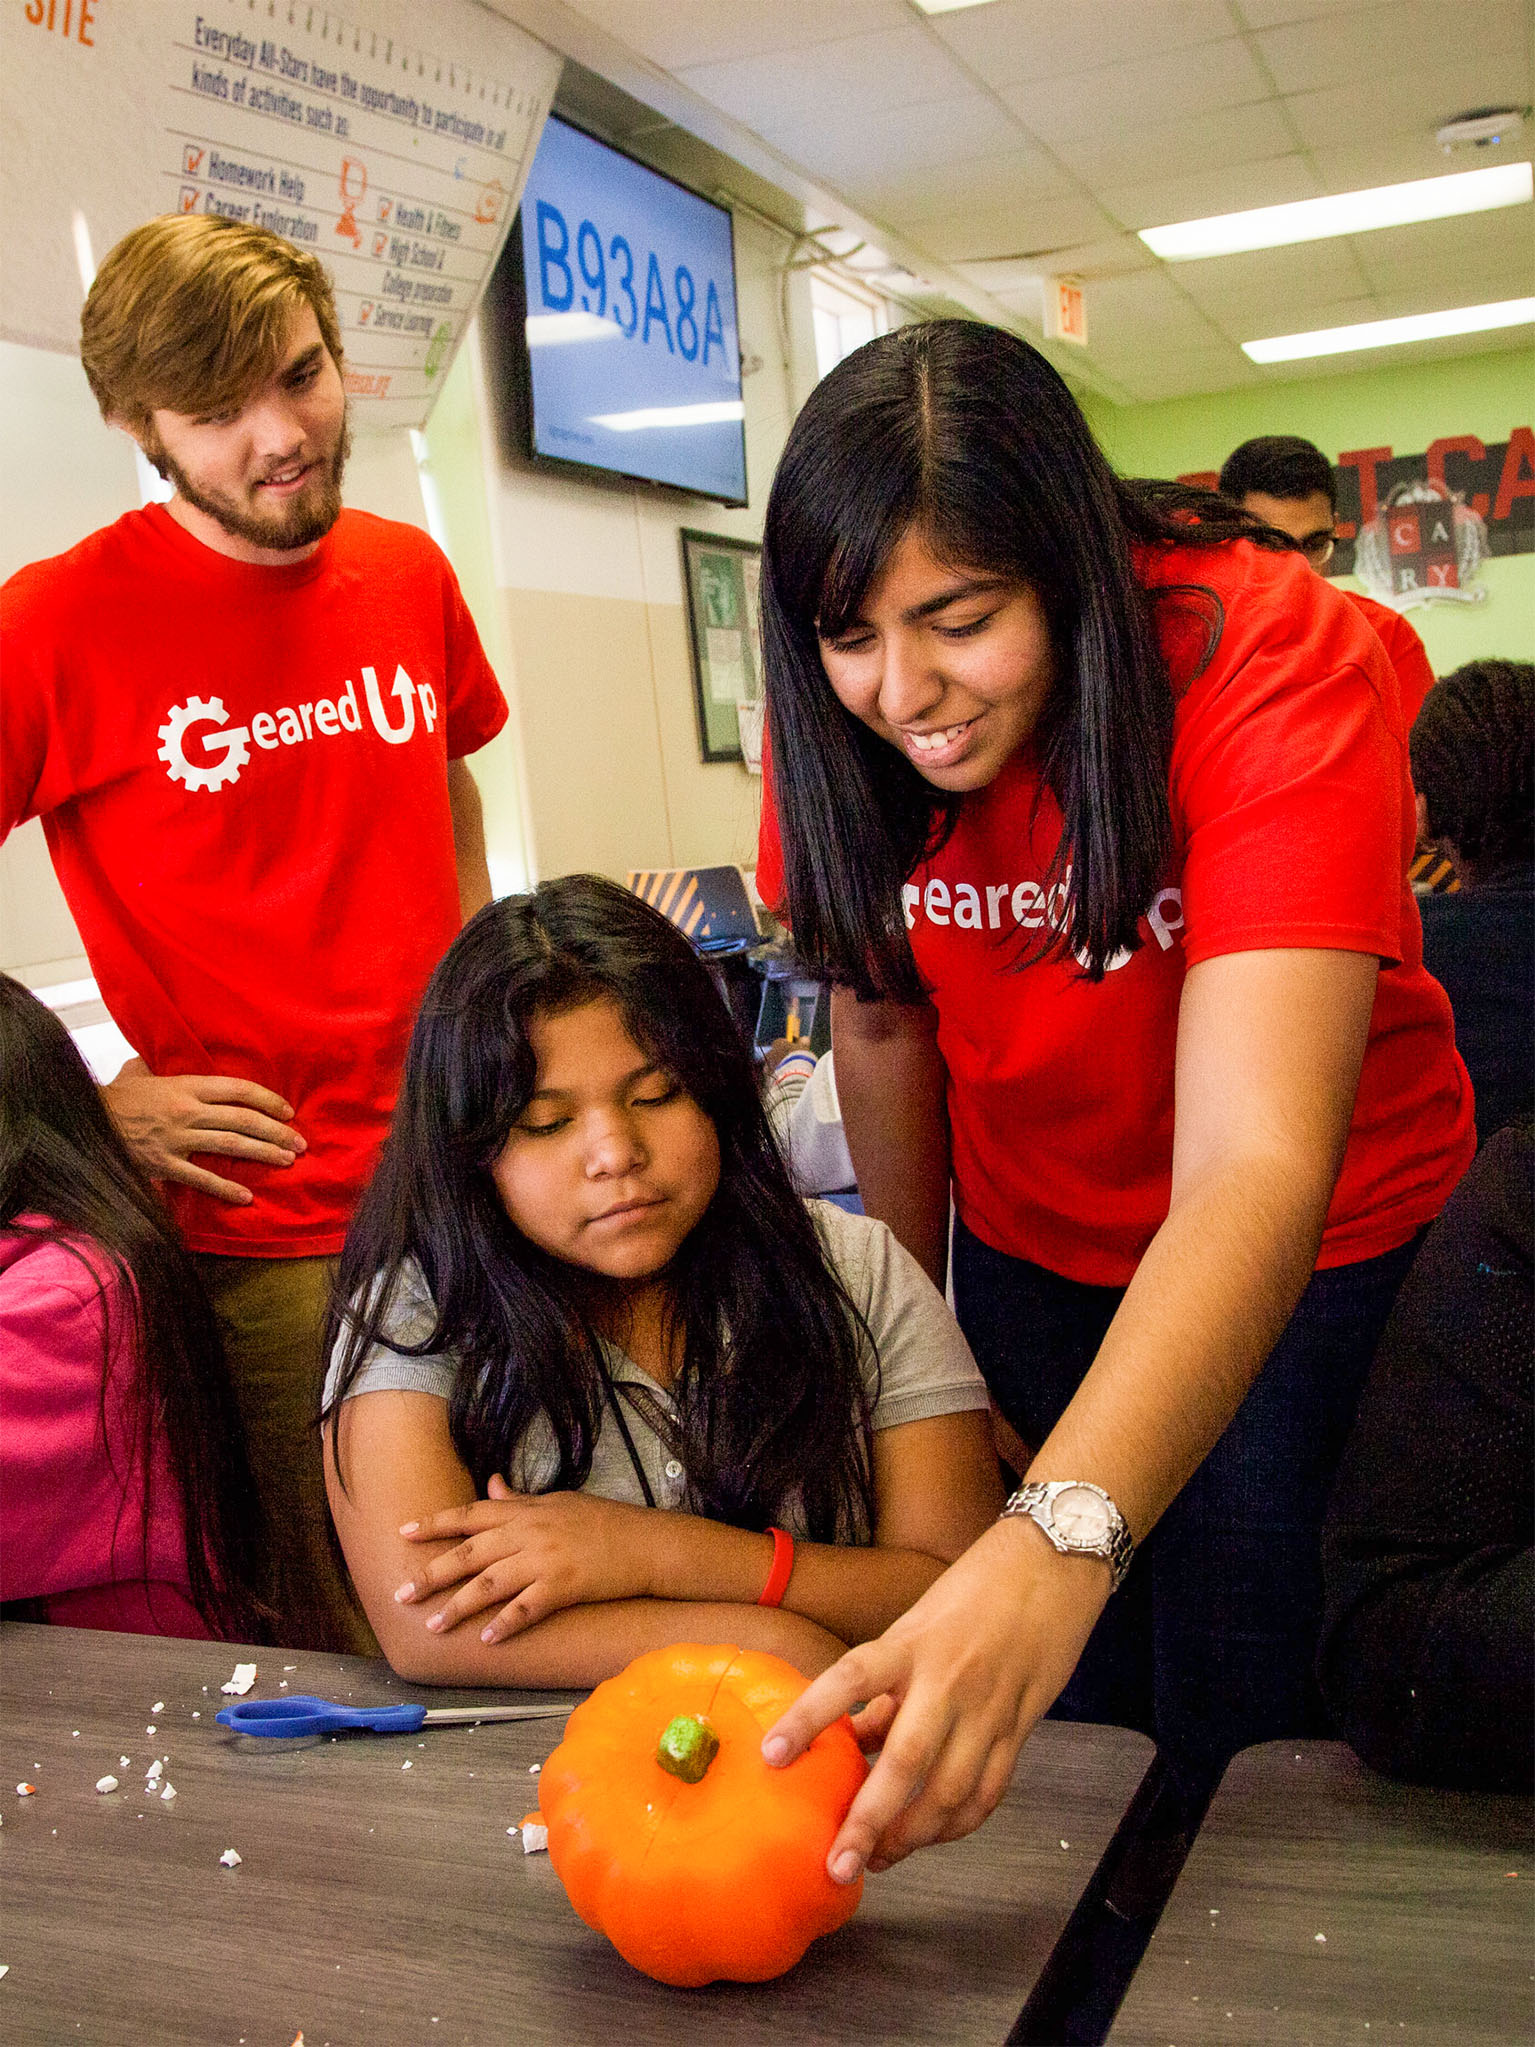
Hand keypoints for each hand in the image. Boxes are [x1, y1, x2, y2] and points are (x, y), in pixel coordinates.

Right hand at [102, 1059, 304, 1203]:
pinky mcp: (164, 1164)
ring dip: (263, 1154)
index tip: (288, 1111)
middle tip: (300, 1143)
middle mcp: (187, 1110)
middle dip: (276, 1132)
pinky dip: (225, 1188)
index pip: (239, 1089)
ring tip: (286, 1161)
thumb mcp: (141, 1072)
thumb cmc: (116, 1097)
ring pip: (230, 1145)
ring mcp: (177, 1138)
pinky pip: (200, 1178)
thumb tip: (166, 1055)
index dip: (269, 1099)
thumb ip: (163, 1066)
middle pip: (243, 1119)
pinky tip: (245, 1196)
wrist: (84, 1119)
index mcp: (186, 1085)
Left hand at [395, 1478, 658, 1641]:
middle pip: (469, 1554)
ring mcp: (545, 1560)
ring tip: (434, 1626)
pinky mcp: (564, 1586)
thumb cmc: (602, 1520)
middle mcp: (528, 1533)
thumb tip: (490, 1483)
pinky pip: (526, 1608)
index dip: (434, 1524)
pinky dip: (504, 1624)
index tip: (402, 1534)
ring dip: (458, 1607)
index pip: (469, 1515)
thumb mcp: (557, 1501)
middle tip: (401, 1595)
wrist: (645, 1541)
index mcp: (525, 1511)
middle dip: (431, 1574)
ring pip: (490, 1584)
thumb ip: (519, 1499)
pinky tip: (486, 1640)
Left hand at [760, 1517, 1109, 1880]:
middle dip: (869, 1822)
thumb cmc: (975, 1589)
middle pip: (906, 1762)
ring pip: (951, 1791)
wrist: (1053, 1565)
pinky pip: (989, 1791)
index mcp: (911, 1643)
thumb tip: (854, 1742)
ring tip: (880, 1858)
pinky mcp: (1022, 1726)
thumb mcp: (916, 1624)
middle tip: (839, 1863)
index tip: (772, 1755)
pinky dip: (959, 1823)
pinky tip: (934, 1835)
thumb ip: (886, 1686)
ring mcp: (989, 1708)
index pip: (851, 1678)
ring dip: (914, 1835)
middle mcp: (948, 1679)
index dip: (808, 1717)